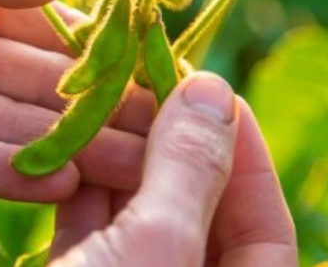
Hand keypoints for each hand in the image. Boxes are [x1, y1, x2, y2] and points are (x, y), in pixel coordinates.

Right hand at [49, 73, 297, 265]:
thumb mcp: (156, 245)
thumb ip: (186, 169)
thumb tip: (210, 91)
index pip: (264, 223)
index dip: (244, 149)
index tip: (210, 89)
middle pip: (193, 207)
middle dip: (168, 143)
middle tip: (143, 83)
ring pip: (137, 210)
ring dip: (116, 155)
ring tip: (98, 100)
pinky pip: (90, 222)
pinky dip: (79, 182)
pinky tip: (63, 141)